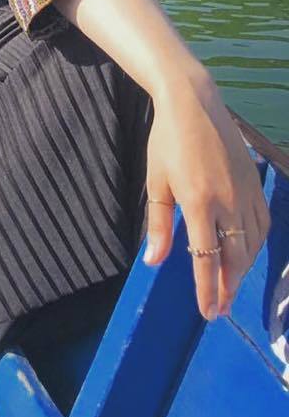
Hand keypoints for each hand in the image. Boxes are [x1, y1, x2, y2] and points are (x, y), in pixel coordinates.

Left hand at [143, 66, 269, 318]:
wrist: (194, 104)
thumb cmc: (167, 142)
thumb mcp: (155, 182)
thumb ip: (157, 224)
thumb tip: (154, 262)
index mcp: (198, 201)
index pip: (206, 257)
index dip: (207, 288)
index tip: (208, 311)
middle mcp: (228, 201)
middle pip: (235, 257)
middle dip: (228, 287)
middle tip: (221, 308)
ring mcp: (246, 193)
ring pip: (252, 244)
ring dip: (243, 270)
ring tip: (230, 286)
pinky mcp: (256, 185)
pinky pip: (262, 225)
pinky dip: (255, 245)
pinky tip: (246, 253)